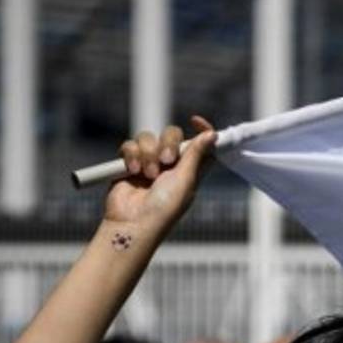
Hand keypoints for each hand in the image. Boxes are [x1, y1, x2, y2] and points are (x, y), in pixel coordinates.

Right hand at [106, 115, 216, 233]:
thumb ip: (196, 155)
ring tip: (147, 174)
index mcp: (190, 170)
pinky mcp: (129, 164)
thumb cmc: (164, 207)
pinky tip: (132, 171)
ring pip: (148, 138)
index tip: (195, 120)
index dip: (201, 130)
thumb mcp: (186, 180)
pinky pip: (130, 145)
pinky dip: (131, 156)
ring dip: (148, 153)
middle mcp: (171, 165)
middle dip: (168, 143)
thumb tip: (213, 135)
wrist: (133, 222)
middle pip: (172, 135)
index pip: (200, 144)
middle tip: (166, 160)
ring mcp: (149, 163)